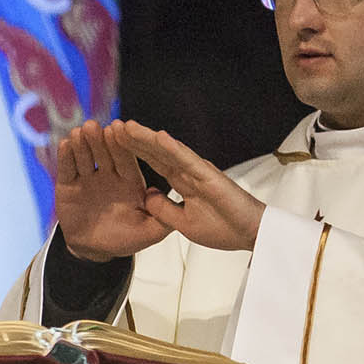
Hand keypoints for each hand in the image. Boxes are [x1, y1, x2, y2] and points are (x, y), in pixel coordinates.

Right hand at [49, 122, 173, 260]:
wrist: (93, 249)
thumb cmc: (124, 239)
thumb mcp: (150, 231)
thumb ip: (164, 219)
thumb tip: (180, 204)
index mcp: (129, 181)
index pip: (127, 160)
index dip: (123, 145)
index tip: (121, 129)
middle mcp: (109, 175)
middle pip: (105, 154)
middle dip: (100, 140)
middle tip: (97, 126)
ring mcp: (88, 179)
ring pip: (85, 157)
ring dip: (82, 144)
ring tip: (79, 132)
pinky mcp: (68, 185)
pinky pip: (67, 169)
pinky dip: (65, 157)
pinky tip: (65, 144)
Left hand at [111, 120, 264, 251]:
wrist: (250, 236)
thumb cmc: (223, 229)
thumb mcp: (181, 223)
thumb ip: (163, 208)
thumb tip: (146, 194)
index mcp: (183, 183)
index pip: (154, 163)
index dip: (135, 151)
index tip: (113, 141)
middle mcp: (189, 173)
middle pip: (157, 152)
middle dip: (135, 140)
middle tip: (114, 126)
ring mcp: (199, 172)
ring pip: (168, 151)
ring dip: (148, 138)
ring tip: (128, 126)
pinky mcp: (210, 176)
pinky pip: (188, 160)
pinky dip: (172, 148)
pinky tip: (157, 137)